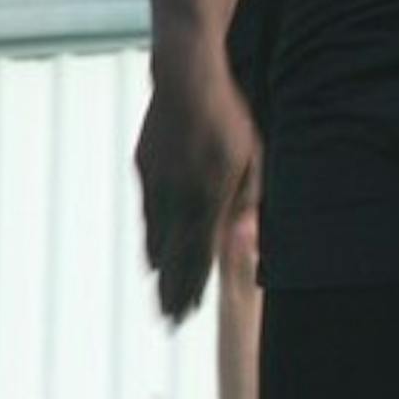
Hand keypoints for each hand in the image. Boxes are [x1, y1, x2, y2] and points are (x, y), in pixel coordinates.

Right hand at [134, 52, 257, 320]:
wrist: (185, 78)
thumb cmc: (230, 116)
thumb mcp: (253, 157)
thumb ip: (249, 202)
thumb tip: (246, 244)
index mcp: (206, 197)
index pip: (197, 255)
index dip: (192, 287)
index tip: (188, 314)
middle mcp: (176, 197)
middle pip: (172, 255)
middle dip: (171, 290)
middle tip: (168, 321)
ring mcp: (156, 184)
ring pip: (155, 237)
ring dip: (160, 268)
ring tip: (161, 294)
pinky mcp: (144, 168)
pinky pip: (147, 213)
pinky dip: (151, 238)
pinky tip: (152, 251)